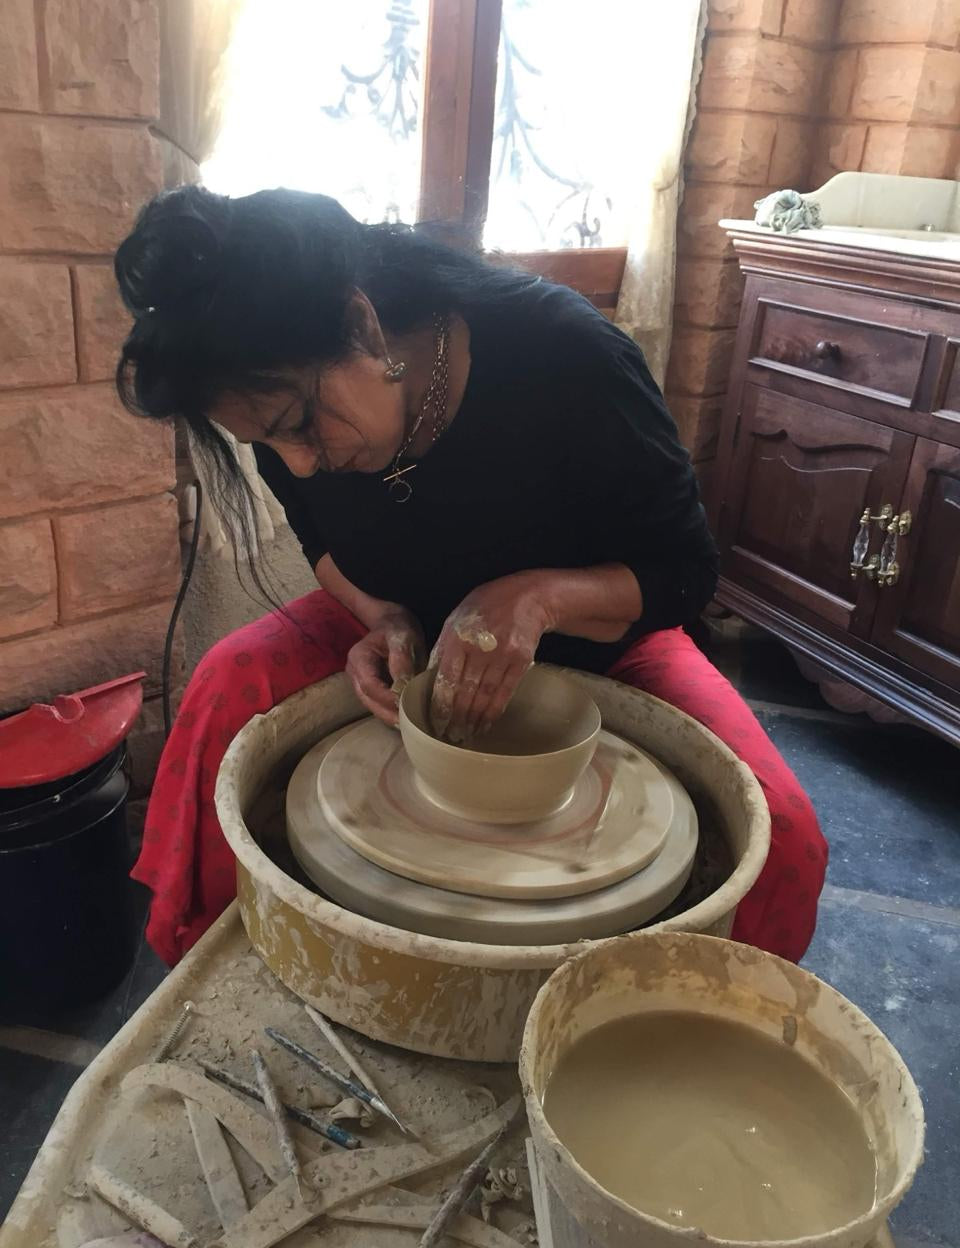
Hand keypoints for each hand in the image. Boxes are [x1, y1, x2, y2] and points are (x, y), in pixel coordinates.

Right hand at [346, 609, 424, 725]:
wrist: (393, 624)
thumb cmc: (398, 628)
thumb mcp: (403, 637)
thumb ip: (401, 660)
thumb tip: (403, 686)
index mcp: (359, 657)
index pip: (370, 685)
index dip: (387, 698)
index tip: (406, 706)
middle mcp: (354, 672)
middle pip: (367, 699)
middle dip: (387, 713)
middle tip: (408, 725)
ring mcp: (360, 681)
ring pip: (371, 704)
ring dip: (388, 716)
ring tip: (408, 725)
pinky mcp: (370, 687)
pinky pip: (377, 703)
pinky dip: (390, 711)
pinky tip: (405, 717)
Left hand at [430, 574, 554, 741]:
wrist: (527, 597)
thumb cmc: (485, 607)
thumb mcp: (455, 619)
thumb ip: (442, 648)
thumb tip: (429, 678)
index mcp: (457, 637)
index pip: (446, 679)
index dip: (441, 704)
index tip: (436, 723)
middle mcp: (479, 648)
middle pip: (465, 691)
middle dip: (456, 718)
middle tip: (449, 736)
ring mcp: (502, 655)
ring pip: (484, 695)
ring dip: (474, 719)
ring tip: (465, 735)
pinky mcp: (521, 661)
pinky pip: (505, 692)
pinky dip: (494, 711)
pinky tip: (486, 723)